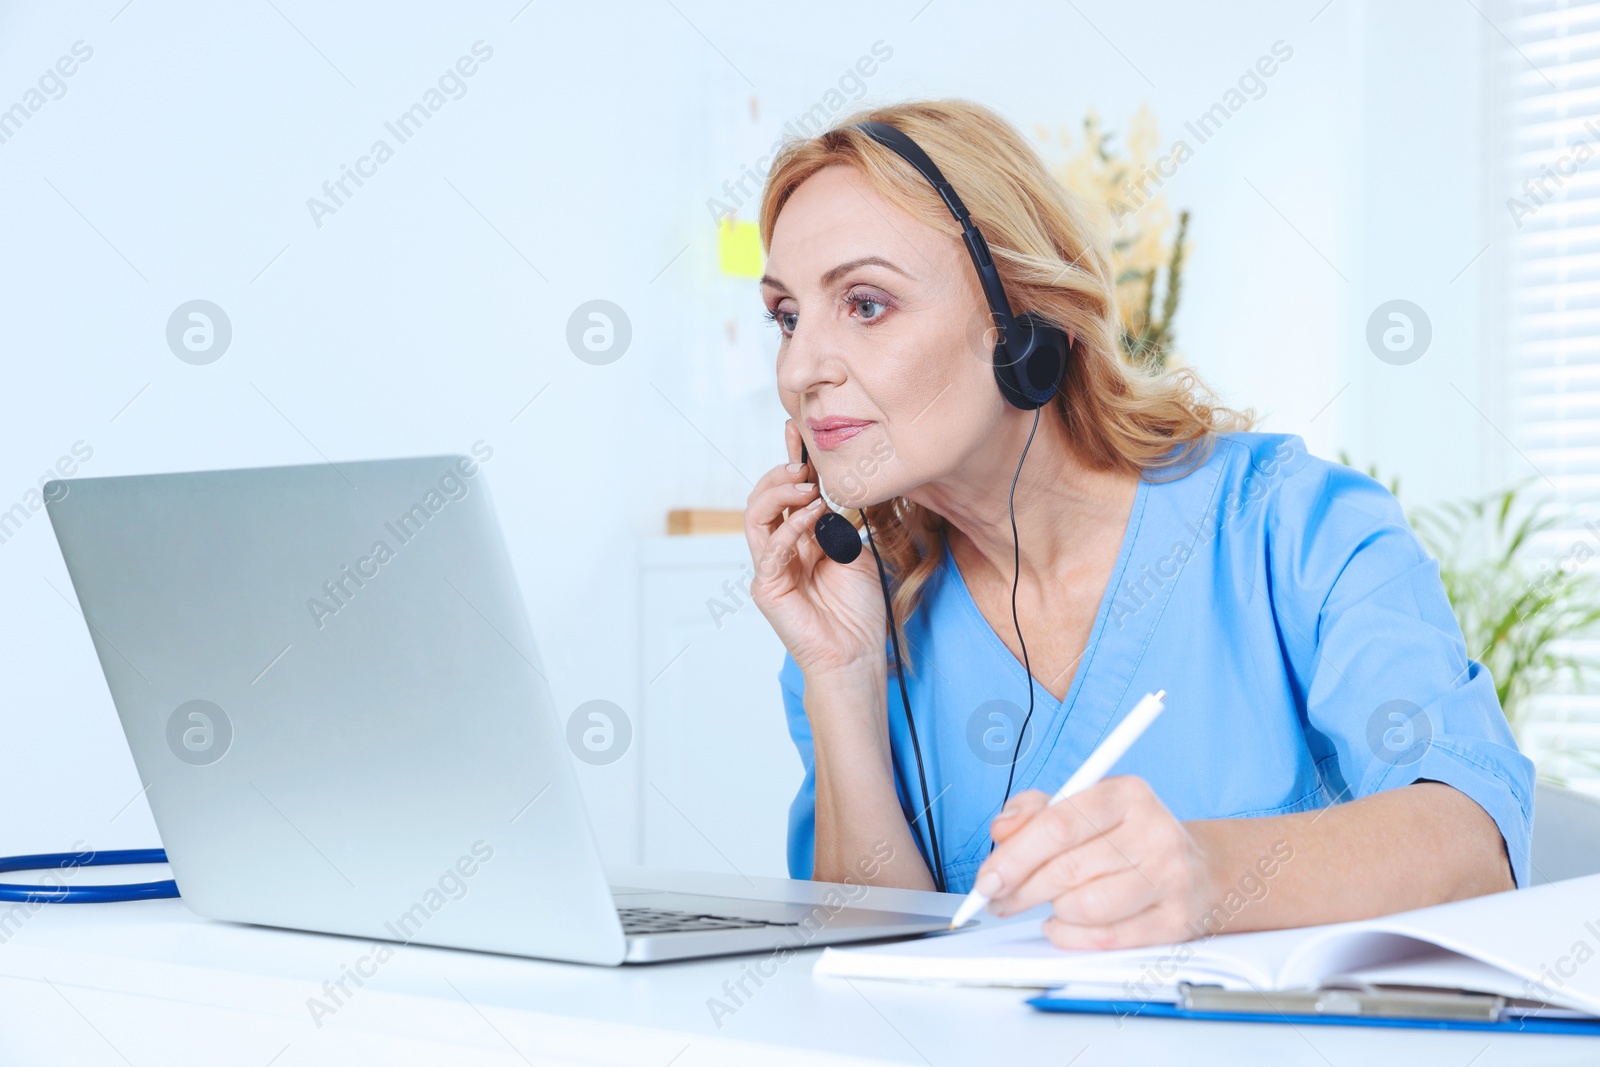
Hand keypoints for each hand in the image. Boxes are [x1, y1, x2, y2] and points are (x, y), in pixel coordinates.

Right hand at [743, 419, 886, 675]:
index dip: (789, 460)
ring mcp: (770, 567)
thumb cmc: (858, 609)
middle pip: (764, 497)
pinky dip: (791, 527)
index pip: (787, 493)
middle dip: (781, 473)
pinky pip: (771, 549)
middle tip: (805, 464)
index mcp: (799, 538)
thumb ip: (837, 523)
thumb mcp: (854, 551)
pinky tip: (814, 515)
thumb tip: (828, 492)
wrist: (856, 653)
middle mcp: (780, 548)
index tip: (796, 431)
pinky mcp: (766, 587)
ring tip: (808, 486)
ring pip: (756, 515)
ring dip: (780, 493)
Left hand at [976, 777, 1219, 949]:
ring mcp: (1169, 878)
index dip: (1014, 856)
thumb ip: (1034, 812)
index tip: (987, 878)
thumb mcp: (1081, 807)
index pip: (1059, 824)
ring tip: (1048, 902)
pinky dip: (1072, 935)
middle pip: (1066, 869)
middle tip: (997, 898)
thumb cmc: (1125, 837)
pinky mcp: (1175, 920)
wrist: (1196, 869)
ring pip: (1084, 906)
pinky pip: (1106, 937)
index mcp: (1127, 794)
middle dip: (1020, 889)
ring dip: (1052, 910)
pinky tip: (1063, 922)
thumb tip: (1002, 830)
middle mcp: (1154, 832)